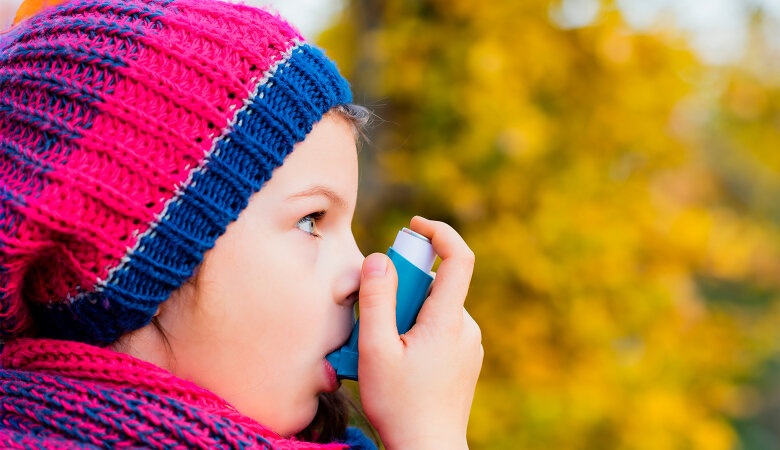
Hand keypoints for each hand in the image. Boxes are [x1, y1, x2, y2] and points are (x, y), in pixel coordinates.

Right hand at [357, 216, 482, 449]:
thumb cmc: (399, 405)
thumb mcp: (375, 351)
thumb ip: (376, 300)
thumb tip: (379, 259)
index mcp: (449, 321)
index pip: (458, 257)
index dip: (439, 232)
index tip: (414, 226)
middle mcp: (466, 328)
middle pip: (436, 285)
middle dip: (403, 288)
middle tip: (375, 317)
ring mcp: (469, 345)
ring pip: (435, 309)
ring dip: (407, 313)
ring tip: (383, 348)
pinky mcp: (466, 360)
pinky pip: (441, 329)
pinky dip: (418, 330)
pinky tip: (400, 359)